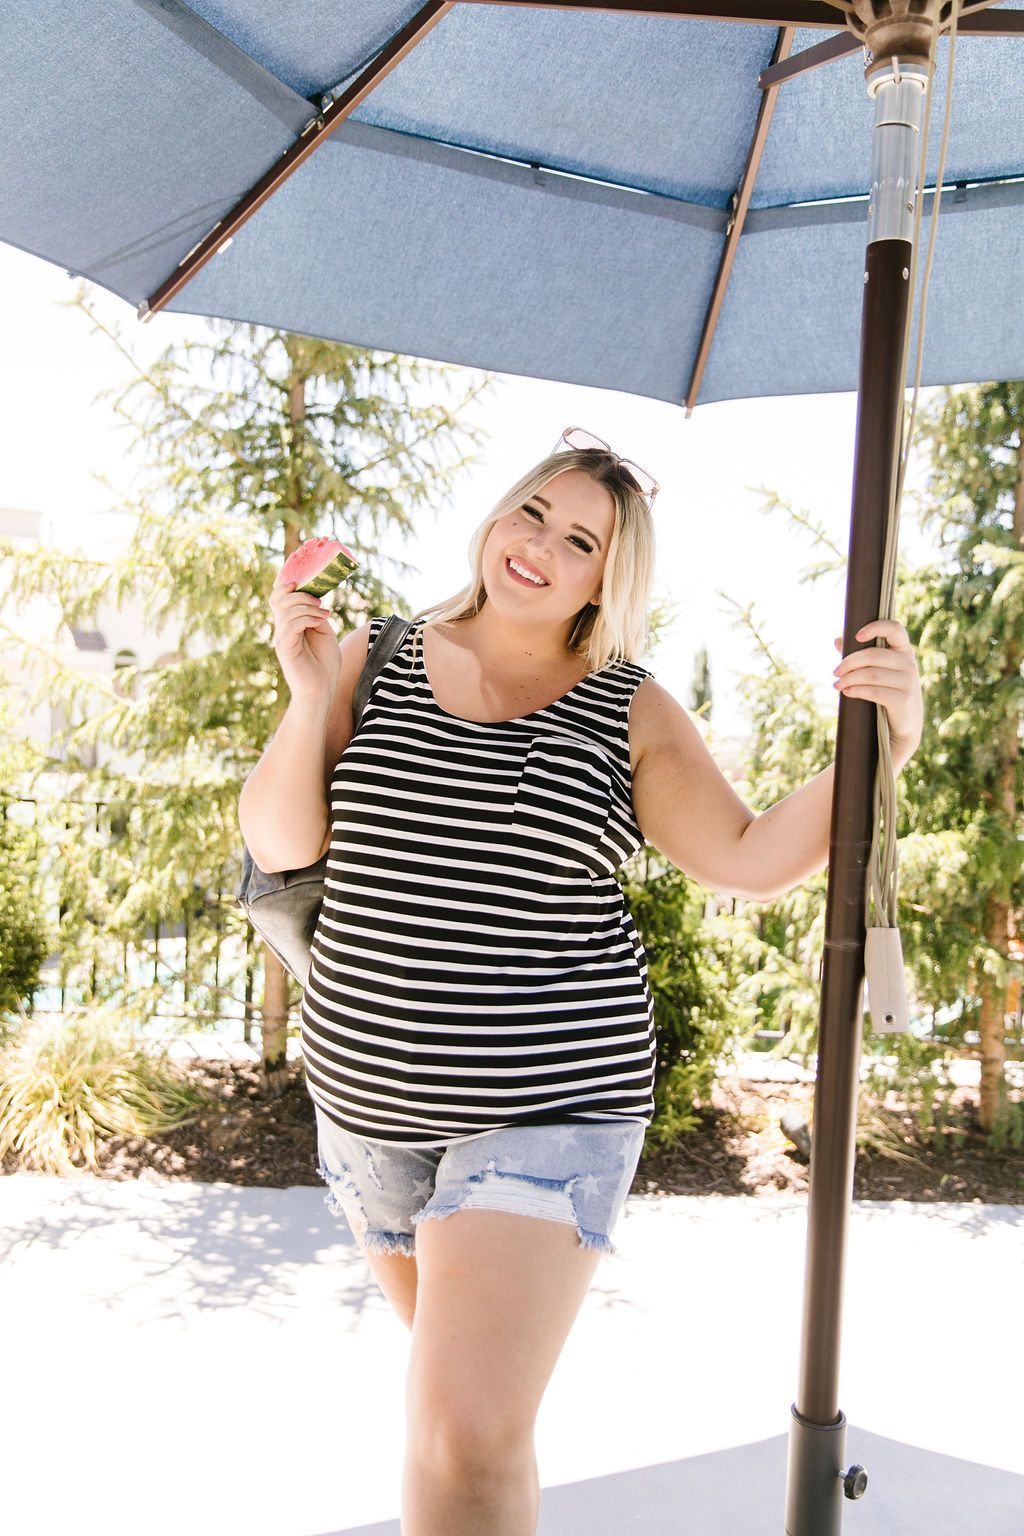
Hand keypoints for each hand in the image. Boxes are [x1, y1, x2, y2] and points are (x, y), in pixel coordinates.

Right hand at [269, 574, 340, 700]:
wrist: (321, 690)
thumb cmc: (324, 664)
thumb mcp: (324, 632)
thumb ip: (316, 615)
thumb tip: (315, 600)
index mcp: (290, 624)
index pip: (279, 598)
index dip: (284, 583)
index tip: (301, 577)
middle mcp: (282, 629)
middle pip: (278, 598)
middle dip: (297, 592)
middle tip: (318, 599)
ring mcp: (281, 638)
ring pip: (286, 609)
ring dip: (307, 605)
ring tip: (323, 612)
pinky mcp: (285, 647)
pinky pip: (291, 624)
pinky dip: (307, 617)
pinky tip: (321, 620)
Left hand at [833, 618, 923, 765]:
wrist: (904, 725)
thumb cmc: (888, 692)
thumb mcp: (878, 671)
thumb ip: (860, 655)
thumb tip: (837, 640)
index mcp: (903, 650)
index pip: (894, 628)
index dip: (875, 627)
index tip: (856, 636)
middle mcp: (909, 663)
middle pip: (873, 655)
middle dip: (849, 662)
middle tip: (835, 672)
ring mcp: (908, 682)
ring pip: (871, 674)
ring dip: (849, 679)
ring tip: (837, 684)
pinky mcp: (903, 700)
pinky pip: (875, 692)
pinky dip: (857, 691)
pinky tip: (846, 692)